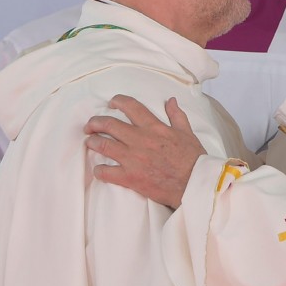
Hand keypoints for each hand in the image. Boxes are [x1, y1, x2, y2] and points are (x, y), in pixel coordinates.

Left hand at [84, 95, 205, 208]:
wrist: (195, 184)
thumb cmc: (194, 160)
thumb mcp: (188, 133)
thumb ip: (177, 116)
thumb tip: (171, 101)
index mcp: (155, 128)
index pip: (131, 107)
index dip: (117, 101)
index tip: (111, 104)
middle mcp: (141, 140)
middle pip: (109, 124)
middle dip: (95, 123)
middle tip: (91, 126)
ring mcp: (134, 159)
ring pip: (103, 145)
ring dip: (93, 142)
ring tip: (90, 142)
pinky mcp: (130, 178)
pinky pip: (106, 172)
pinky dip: (99, 170)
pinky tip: (99, 169)